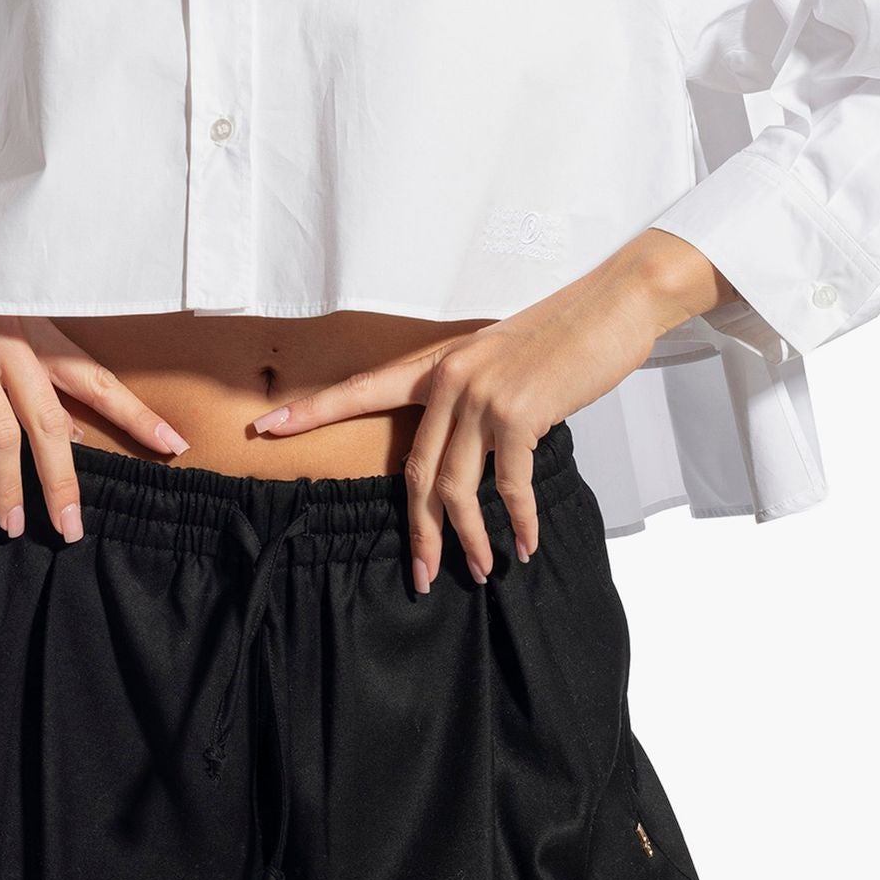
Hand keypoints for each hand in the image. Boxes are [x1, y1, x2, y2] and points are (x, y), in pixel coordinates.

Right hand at [0, 209, 191, 540]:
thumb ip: (23, 378)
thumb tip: (71, 435)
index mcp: (28, 329)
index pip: (92, 377)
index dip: (134, 412)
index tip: (173, 444)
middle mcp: (6, 337)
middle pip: (53, 419)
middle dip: (65, 481)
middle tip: (72, 528)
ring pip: (2, 433)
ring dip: (10, 488)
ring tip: (15, 526)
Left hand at [249, 231, 736, 591]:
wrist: (612, 305)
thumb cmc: (560, 335)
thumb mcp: (499, 358)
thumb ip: (471, 396)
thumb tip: (468, 446)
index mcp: (438, 363)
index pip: (363, 389)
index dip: (313, 409)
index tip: (267, 426)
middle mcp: (450, 379)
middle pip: (416, 471)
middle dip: (418, 531)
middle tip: (420, 574)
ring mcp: (483, 397)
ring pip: (456, 487)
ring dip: (467, 538)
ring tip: (481, 570)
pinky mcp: (520, 414)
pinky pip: (508, 486)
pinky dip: (518, 522)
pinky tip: (525, 544)